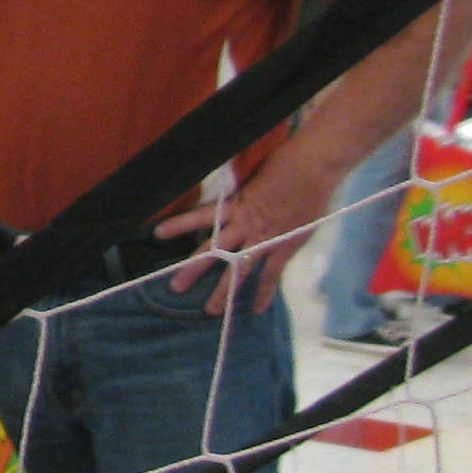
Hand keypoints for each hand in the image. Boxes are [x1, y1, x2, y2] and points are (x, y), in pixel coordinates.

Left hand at [163, 169, 328, 315]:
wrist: (313, 167)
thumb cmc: (284, 162)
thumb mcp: (252, 174)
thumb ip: (239, 190)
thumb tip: (226, 194)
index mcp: (236, 204)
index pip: (200, 216)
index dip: (179, 224)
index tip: (158, 233)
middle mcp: (245, 224)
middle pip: (214, 250)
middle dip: (194, 269)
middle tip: (176, 287)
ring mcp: (265, 238)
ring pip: (238, 269)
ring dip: (224, 291)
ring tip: (210, 310)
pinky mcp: (284, 247)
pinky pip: (271, 275)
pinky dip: (265, 293)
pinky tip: (257, 309)